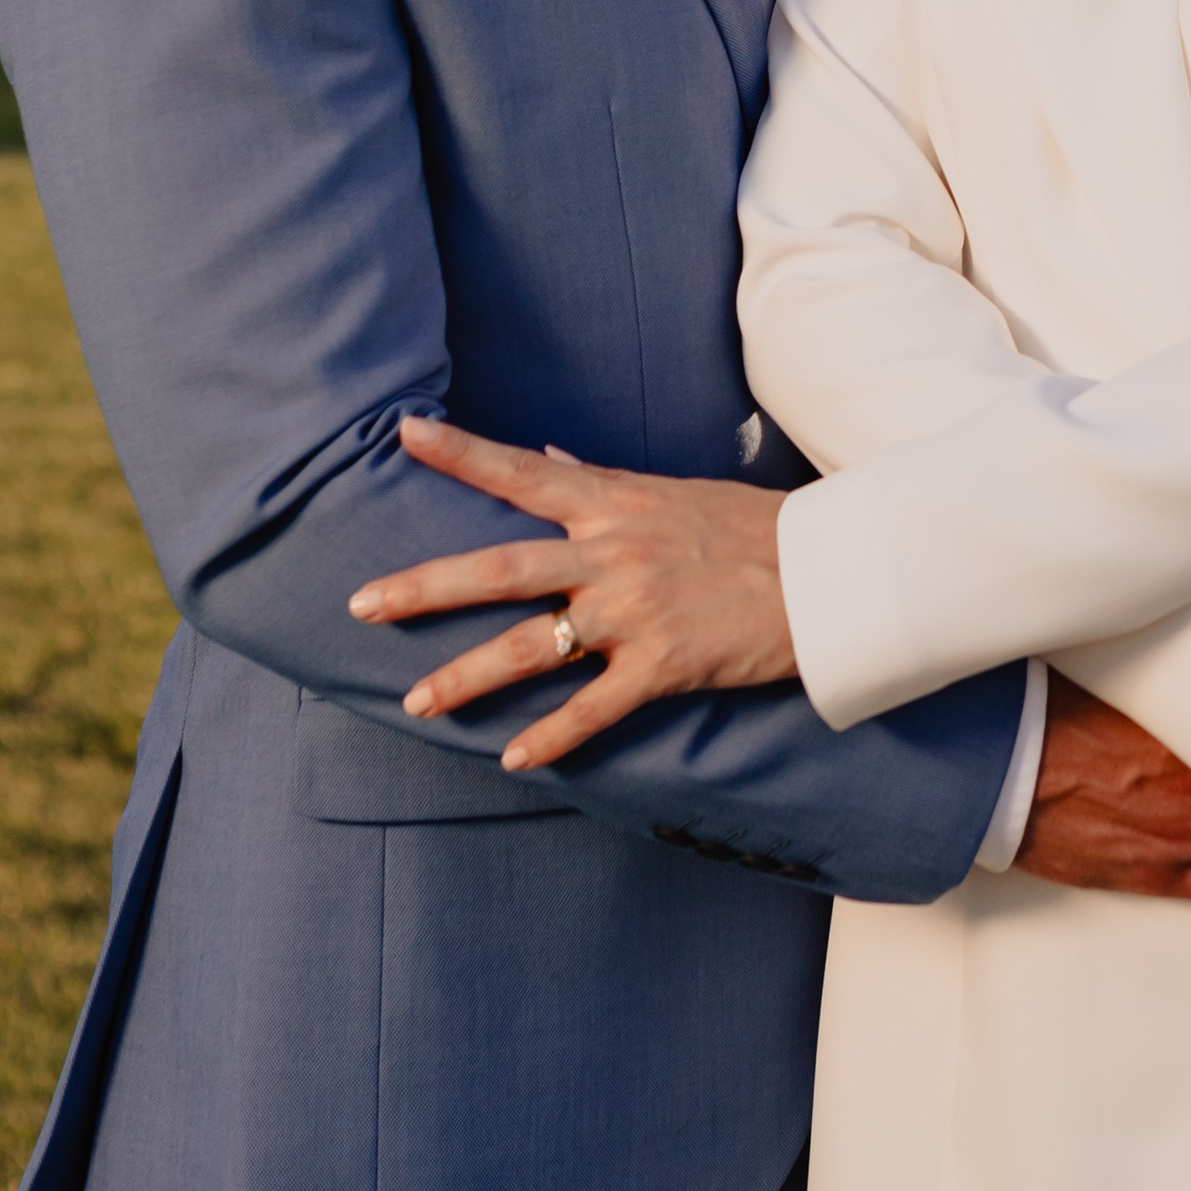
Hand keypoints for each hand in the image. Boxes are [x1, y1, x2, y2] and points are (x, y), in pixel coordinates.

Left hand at [346, 420, 794, 770]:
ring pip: (531, 646)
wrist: (829, 572)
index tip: (404, 433)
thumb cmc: (752, 527)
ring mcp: (636, 611)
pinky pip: (594, 707)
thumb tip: (550, 454)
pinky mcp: (665, 665)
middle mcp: (613, 553)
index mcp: (613, 503)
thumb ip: (602, 480)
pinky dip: (552, 735)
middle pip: (498, 570)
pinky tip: (513, 758)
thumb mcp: (674, 491)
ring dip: (466, 676)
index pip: (521, 472)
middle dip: (423, 587)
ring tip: (416, 702)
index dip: (461, 452)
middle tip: (360, 603)